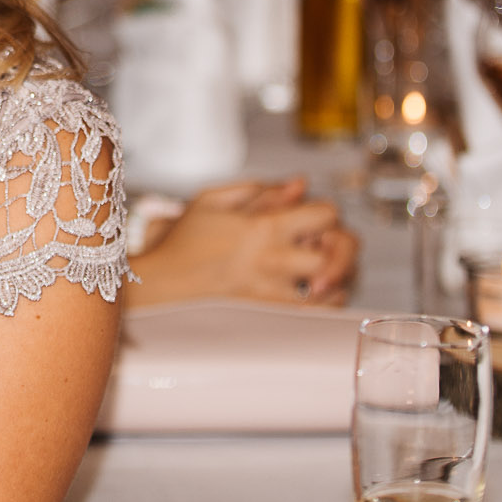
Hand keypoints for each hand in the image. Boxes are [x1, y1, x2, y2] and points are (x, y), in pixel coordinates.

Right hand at [129, 177, 360, 306]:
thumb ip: (259, 190)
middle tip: (324, 246)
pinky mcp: (272, 316)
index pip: (326, 214)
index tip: (310, 218)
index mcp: (264, 227)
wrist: (162, 286)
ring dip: (336, 275)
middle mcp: (276, 261)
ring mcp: (276, 292)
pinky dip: (327, 301)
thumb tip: (298, 185)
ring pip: (335, 287)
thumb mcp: (212, 200)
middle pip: (338, 253)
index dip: (324, 212)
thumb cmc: (184, 243)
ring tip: (321, 268)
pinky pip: (319, 313)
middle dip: (338, 246)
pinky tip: (314, 290)